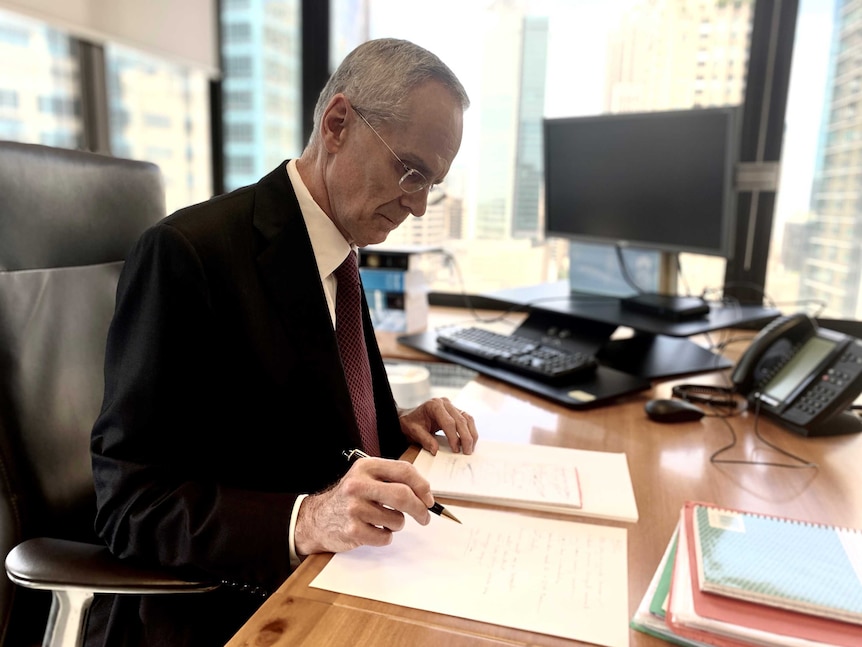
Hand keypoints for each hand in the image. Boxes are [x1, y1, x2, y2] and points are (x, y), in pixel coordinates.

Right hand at [293, 457, 433, 555]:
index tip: (429, 499)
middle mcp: (358, 484)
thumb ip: (394, 480)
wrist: (318, 519)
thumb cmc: (351, 498)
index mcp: (366, 467)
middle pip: (403, 495)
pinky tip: (372, 530)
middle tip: (425, 518)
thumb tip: (426, 494)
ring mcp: (354, 508)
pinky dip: (385, 536)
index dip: (422, 486)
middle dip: (420, 509)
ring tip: (383, 521)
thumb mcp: (367, 478)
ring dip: (397, 524)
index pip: (404, 471)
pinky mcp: (352, 530)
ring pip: (396, 520)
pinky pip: (385, 537)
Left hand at [399, 397, 477, 454]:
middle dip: (466, 437)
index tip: (456, 450)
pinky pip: (467, 420)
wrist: (409, 417)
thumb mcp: (413, 432)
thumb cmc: (410, 423)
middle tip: (467, 452)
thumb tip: (435, 450)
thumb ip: (424, 440)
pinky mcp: (455, 411)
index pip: (448, 422)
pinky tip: (470, 441)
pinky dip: (470, 431)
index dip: (454, 437)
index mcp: (433, 405)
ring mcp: (451, 406)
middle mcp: (444, 403)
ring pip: (467, 419)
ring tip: (471, 448)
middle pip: (461, 420)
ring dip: (471, 434)